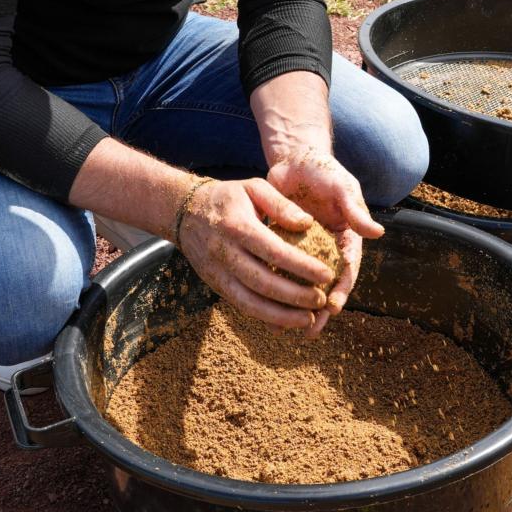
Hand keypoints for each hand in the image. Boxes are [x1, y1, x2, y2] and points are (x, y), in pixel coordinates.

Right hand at [176, 176, 339, 331]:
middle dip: (295, 296)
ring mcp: (218, 272)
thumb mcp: (253, 187)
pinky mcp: (216, 285)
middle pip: (262, 282)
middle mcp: (225, 252)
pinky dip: (264, 318)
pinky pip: (241, 306)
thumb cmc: (227, 197)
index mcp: (237, 226)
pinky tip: (286, 323)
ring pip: (250, 302)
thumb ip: (281, 203)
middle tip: (321, 300)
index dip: (301, 266)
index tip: (327, 275)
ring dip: (281, 316)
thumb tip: (308, 223)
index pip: (274, 251)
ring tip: (309, 319)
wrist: (184, 212)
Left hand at [267, 150, 384, 318]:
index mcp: (347, 238)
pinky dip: (274, 288)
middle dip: (318, 310)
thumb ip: (355, 210)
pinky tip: (263, 305)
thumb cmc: (324, 171)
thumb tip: (378, 232)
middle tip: (310, 330)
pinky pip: (279, 271)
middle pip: (324, 285)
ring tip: (284, 327)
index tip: (333, 307)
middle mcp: (327, 250)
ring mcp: (305, 251)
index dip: (342, 290)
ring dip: (294, 306)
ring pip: (300, 284)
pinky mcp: (283, 247)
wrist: (295, 160)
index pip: (347, 270)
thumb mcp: (342, 187)